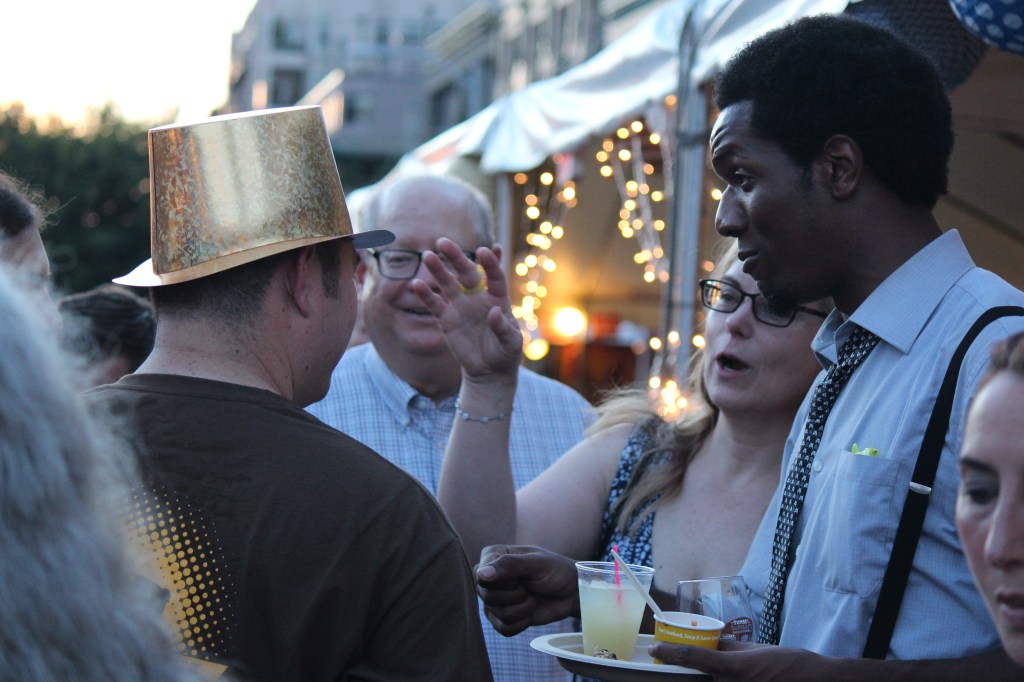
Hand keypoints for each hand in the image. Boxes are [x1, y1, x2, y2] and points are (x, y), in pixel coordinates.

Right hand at [411, 238, 521, 381]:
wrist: (489, 371)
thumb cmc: (505, 354)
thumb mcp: (511, 343)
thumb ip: (503, 327)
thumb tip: (493, 311)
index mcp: (497, 298)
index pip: (494, 276)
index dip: (490, 263)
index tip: (483, 251)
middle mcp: (477, 297)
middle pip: (466, 272)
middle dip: (456, 257)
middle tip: (443, 242)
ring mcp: (460, 306)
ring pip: (447, 283)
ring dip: (437, 269)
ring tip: (427, 256)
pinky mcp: (446, 319)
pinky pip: (434, 304)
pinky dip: (426, 294)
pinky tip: (416, 284)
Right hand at [475, 545, 579, 636]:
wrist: (571, 592)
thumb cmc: (555, 570)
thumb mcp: (535, 563)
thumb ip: (508, 565)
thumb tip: (480, 574)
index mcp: (492, 556)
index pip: (482, 576)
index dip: (505, 582)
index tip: (522, 576)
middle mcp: (489, 577)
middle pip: (488, 597)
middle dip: (517, 595)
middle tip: (530, 586)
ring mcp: (495, 599)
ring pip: (497, 614)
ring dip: (523, 609)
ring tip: (533, 598)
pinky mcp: (502, 618)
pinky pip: (503, 629)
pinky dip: (522, 623)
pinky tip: (530, 613)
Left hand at [648, 641, 833, 681]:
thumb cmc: (790, 663)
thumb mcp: (756, 649)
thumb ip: (729, 648)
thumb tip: (709, 644)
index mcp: (734, 668)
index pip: (692, 658)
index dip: (669, 653)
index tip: (654, 649)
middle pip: (696, 679)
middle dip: (683, 672)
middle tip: (672, 663)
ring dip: (703, 678)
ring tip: (704, 670)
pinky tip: (725, 676)